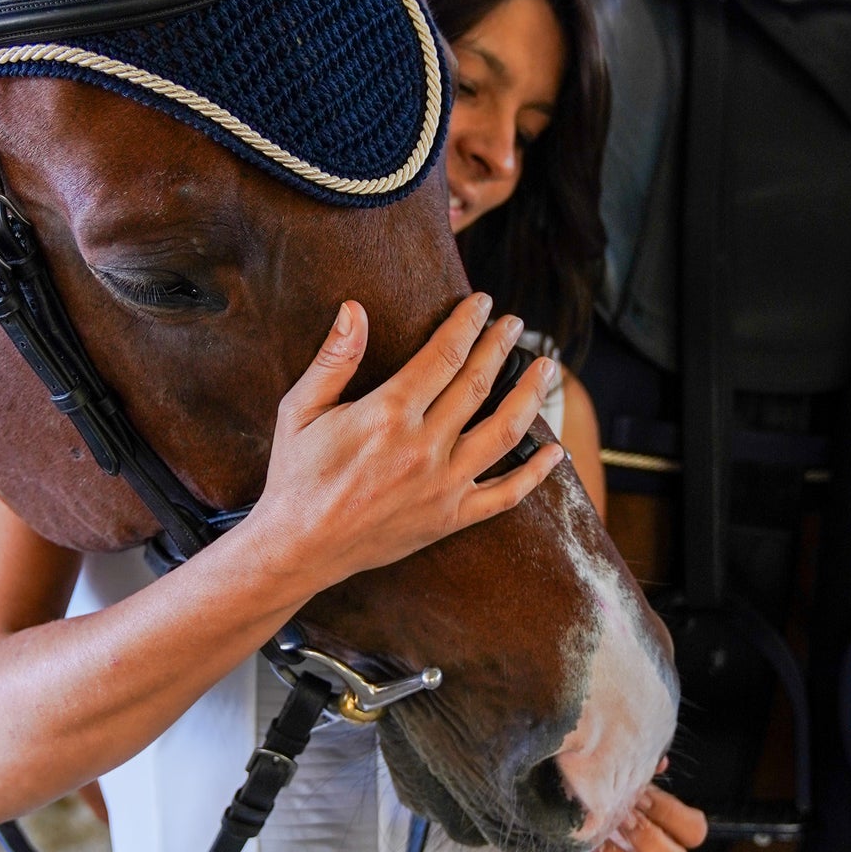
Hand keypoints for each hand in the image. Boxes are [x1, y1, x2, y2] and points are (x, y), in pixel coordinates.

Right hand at [243, 294, 562, 601]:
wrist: (300, 548)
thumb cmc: (296, 475)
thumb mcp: (301, 409)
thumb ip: (334, 359)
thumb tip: (354, 309)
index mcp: (388, 414)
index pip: (444, 354)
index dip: (468, 323)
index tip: (483, 303)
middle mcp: (424, 447)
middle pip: (479, 384)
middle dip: (501, 347)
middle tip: (515, 324)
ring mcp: (443, 485)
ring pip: (505, 432)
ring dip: (530, 396)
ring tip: (546, 369)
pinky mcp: (451, 518)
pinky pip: (506, 495)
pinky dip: (535, 473)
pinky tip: (554, 452)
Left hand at [528, 775, 707, 851]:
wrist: (541, 806)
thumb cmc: (586, 790)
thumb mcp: (611, 773)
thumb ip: (636, 766)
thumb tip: (659, 761)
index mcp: (660, 827)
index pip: (693, 832)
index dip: (674, 815)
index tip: (643, 795)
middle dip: (650, 840)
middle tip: (623, 818)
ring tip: (597, 842)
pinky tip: (570, 851)